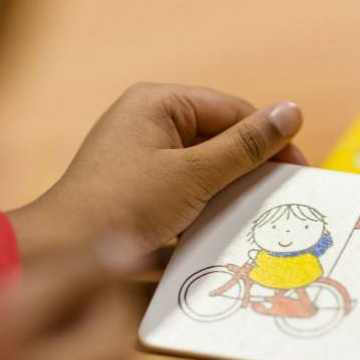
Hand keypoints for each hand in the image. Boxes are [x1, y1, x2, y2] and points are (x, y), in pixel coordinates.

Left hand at [9, 83, 304, 256]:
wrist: (61, 256)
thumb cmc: (123, 206)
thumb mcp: (194, 175)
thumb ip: (245, 146)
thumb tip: (291, 111)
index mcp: (158, 104)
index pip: (231, 110)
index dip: (269, 140)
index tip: (298, 173)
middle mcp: (147, 123)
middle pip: (218, 139)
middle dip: (249, 171)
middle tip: (281, 201)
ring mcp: (139, 159)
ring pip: (204, 171)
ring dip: (228, 196)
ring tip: (255, 221)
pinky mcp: (136, 193)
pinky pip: (183, 193)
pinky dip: (203, 212)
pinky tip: (221, 236)